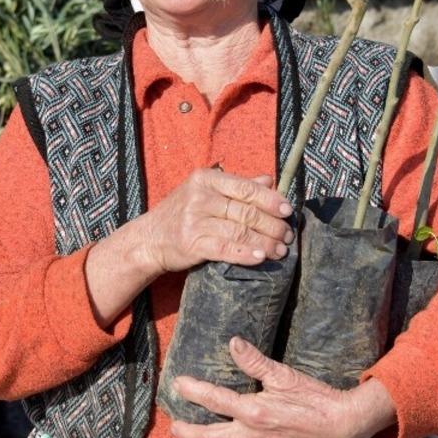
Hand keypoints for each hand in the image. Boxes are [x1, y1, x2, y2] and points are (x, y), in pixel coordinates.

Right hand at [137, 169, 293, 274]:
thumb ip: (237, 186)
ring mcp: (195, 220)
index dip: (270, 200)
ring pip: (240, 231)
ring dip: (265, 242)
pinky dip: (245, 254)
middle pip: (246, 211)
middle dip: (272, 225)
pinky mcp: (192, 244)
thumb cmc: (183, 213)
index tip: (288, 210)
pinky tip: (260, 257)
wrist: (149, 238)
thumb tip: (268, 180)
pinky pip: (225, 249)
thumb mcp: (205, 192)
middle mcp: (200, 197)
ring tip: (280, 250)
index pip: (245, 188)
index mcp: (206, 179)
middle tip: (288, 236)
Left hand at [170, 337, 395, 437]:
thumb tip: (233, 343)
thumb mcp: (282, 374)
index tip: (177, 384)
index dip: (192, 391)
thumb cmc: (312, 396)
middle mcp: (252, 436)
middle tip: (174, 426)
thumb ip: (254, 361)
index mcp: (253, 411)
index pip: (214, 400)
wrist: (338, 423)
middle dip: (188, 433)